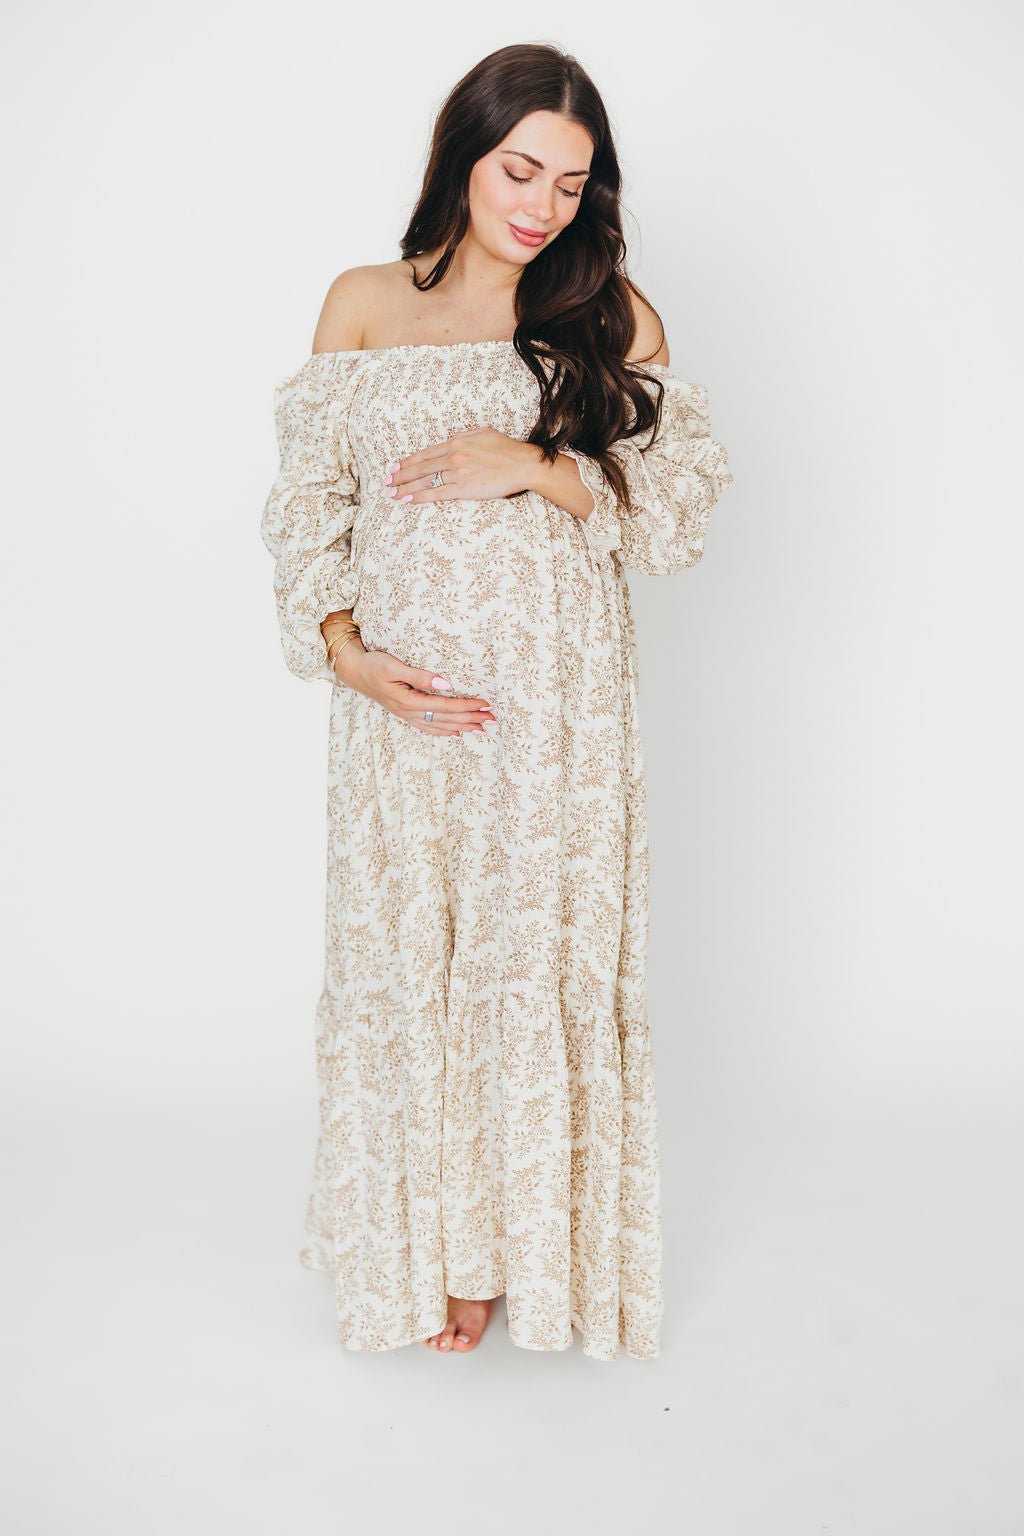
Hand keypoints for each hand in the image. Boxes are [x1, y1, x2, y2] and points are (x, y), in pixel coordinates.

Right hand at [332, 636, 496, 737]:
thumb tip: (446, 684)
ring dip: (463, 727)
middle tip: (494, 720)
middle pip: (446, 719)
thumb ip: (420, 675)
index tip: (486, 705)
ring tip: (483, 730)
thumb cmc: (374, 664)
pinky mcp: (405, 713)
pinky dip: (444, 732)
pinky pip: (428, 727)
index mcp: (409, 700)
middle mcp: (409, 711)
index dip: (467, 707)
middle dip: (472, 720)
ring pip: (440, 725)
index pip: (445, 706)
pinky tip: (456, 734)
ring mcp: (407, 715)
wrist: (353, 671)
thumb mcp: (395, 665)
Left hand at [381, 428, 537, 503]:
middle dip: (400, 476)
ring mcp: (456, 472)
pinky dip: (419, 497)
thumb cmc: (507, 449)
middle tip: (386, 482)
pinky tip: (407, 500)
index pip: (425, 453)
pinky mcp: (463, 488)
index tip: (395, 467)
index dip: (408, 462)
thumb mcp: (483, 433)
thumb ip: (465, 437)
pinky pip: (436, 493)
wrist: (522, 463)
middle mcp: (452, 456)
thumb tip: (454, 441)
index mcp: (456, 441)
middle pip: (420, 467)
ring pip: (424, 481)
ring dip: (405, 488)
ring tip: (391, 493)